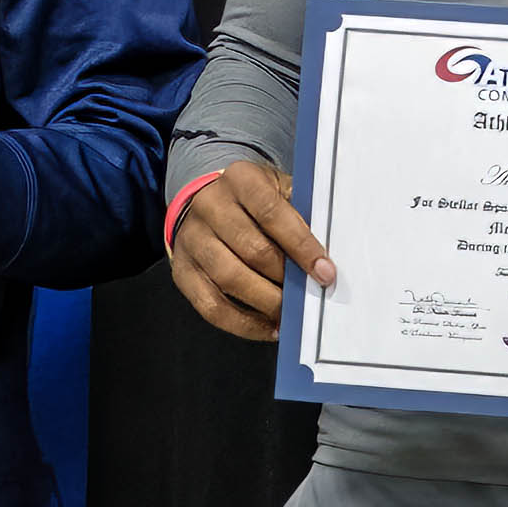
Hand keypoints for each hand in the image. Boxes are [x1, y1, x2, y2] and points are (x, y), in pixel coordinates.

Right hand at [167, 159, 330, 342]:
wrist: (207, 199)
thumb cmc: (254, 201)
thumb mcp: (278, 190)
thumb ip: (301, 214)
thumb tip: (325, 259)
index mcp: (240, 179)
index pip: (272, 213)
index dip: (301, 246)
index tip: (324, 272)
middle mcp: (209, 206)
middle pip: (251, 250)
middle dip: (285, 279)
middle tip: (309, 295)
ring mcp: (192, 239)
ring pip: (230, 279)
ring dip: (267, 302)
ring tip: (292, 314)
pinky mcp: (182, 270)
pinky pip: (211, 306)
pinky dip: (244, 324)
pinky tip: (270, 327)